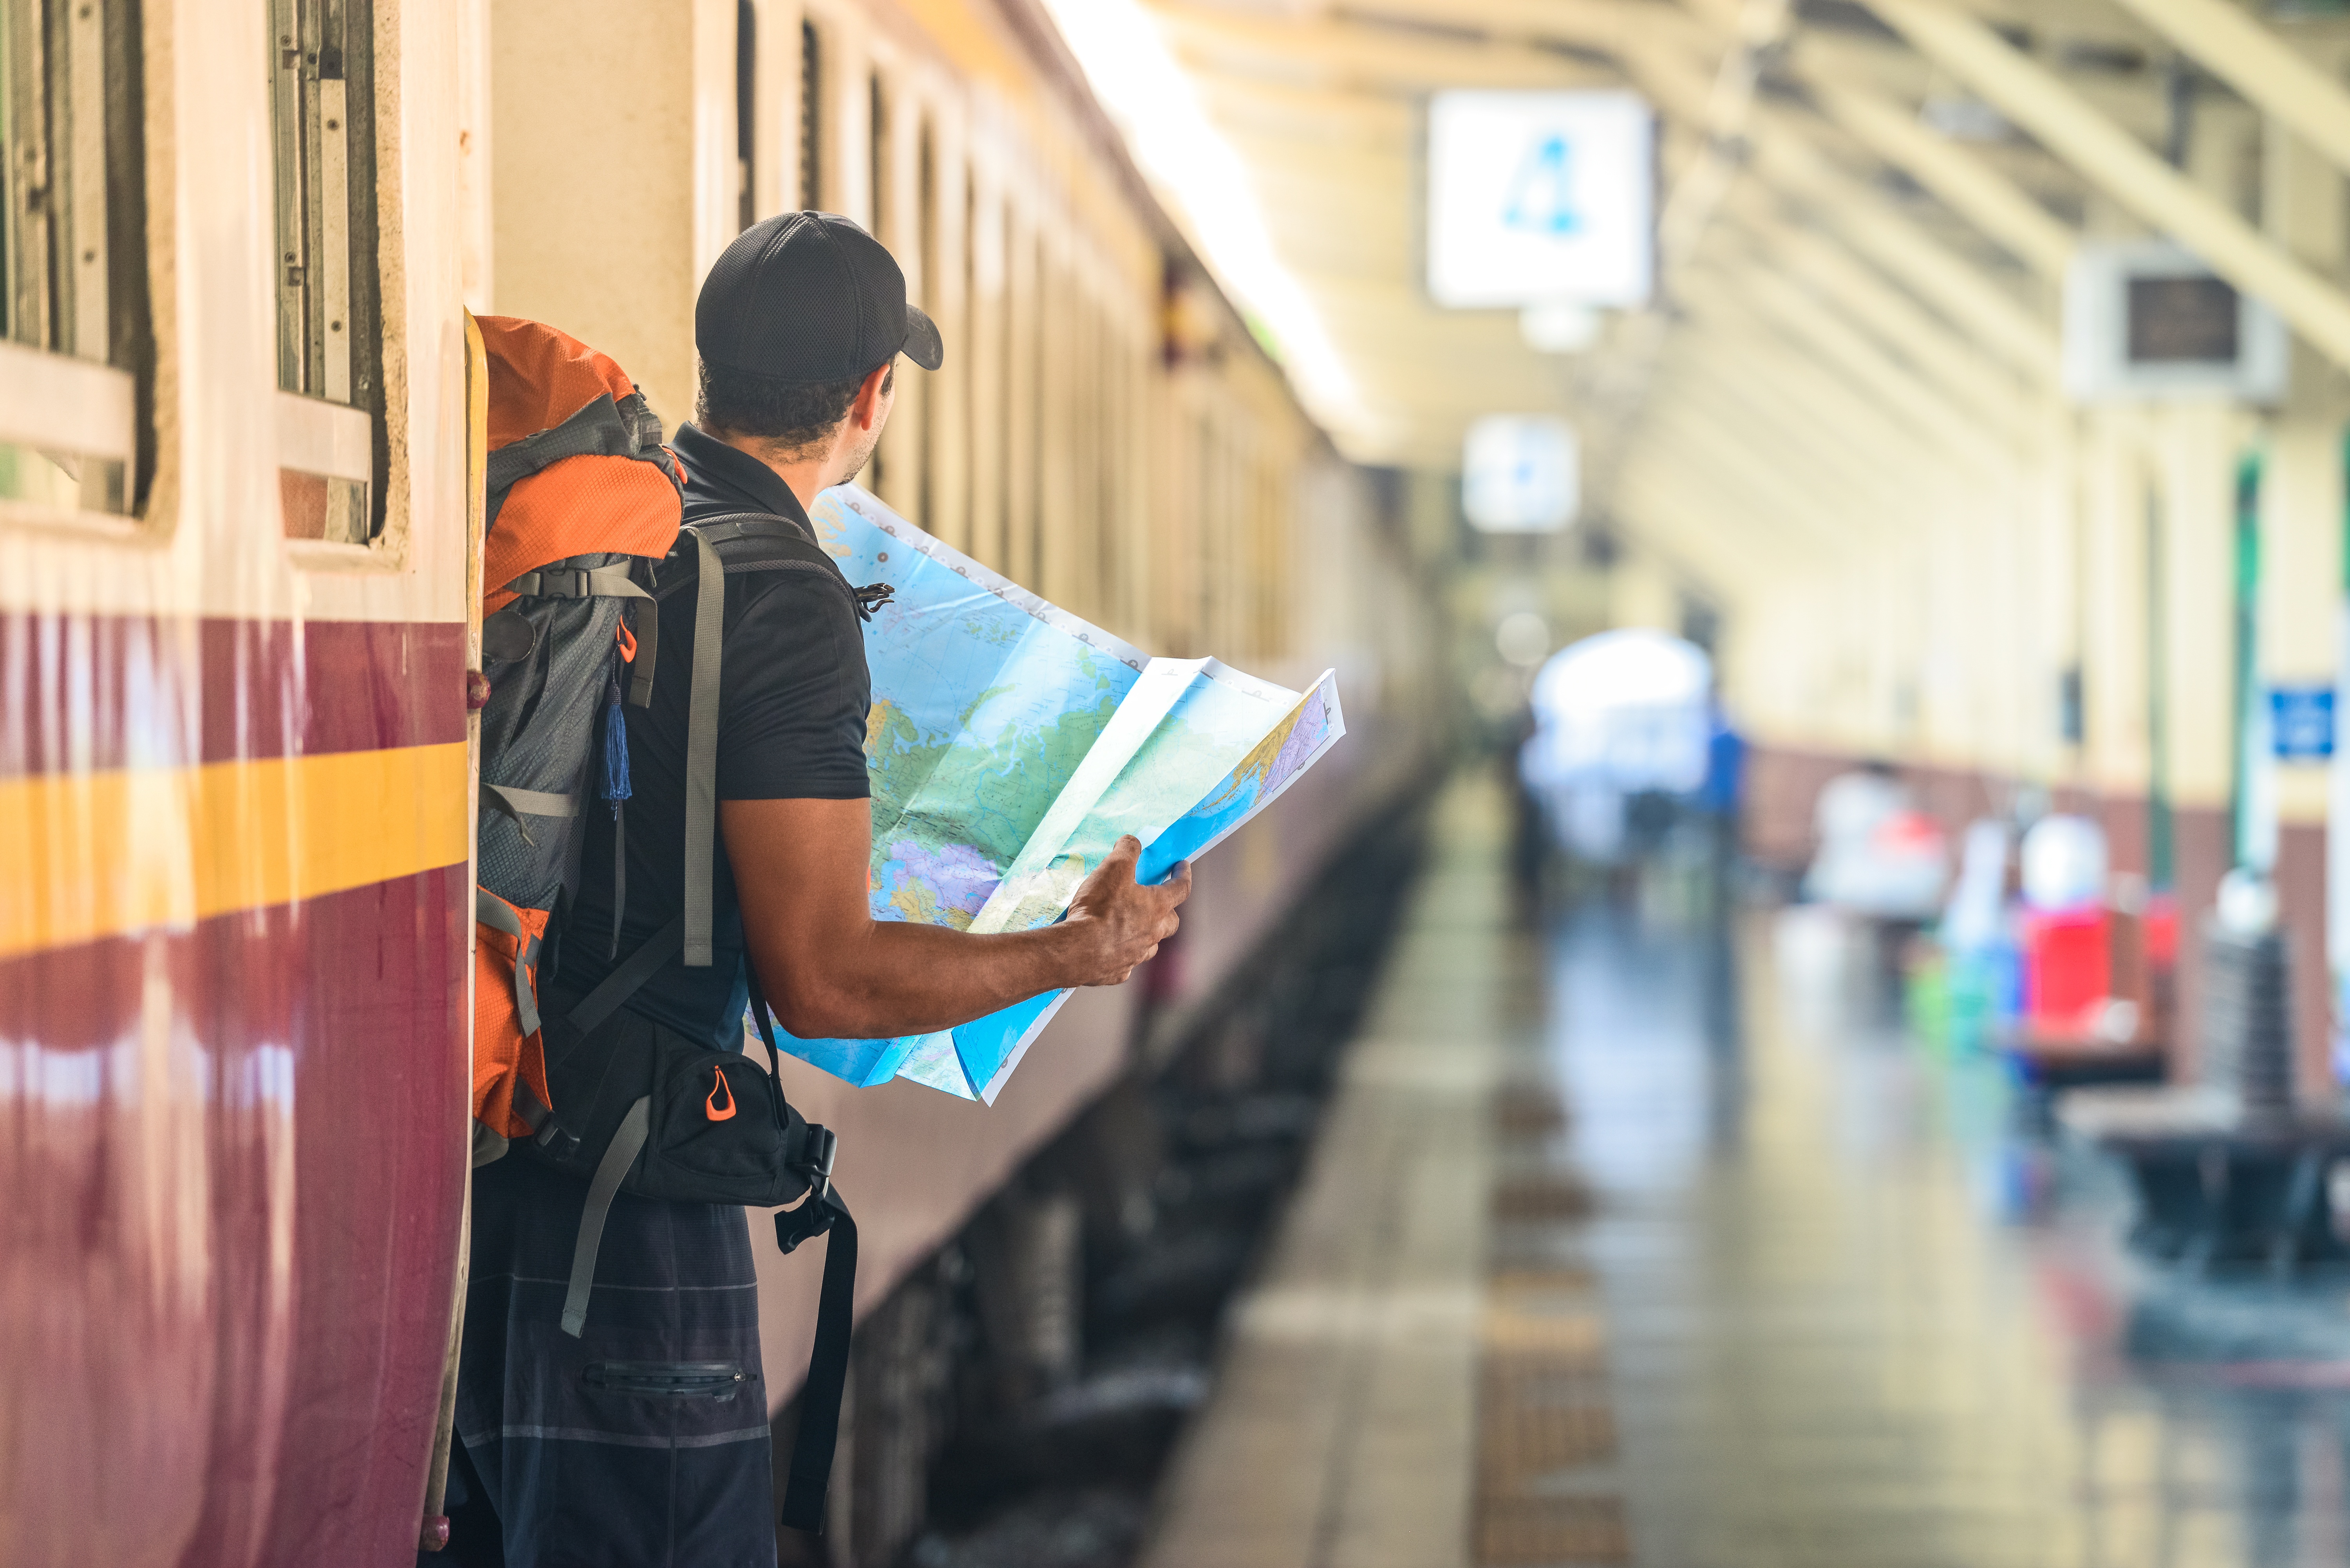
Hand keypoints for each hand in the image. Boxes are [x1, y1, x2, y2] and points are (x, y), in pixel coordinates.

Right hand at [1062, 836, 1190, 986]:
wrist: (1076, 950)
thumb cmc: (1099, 908)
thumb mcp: (1113, 867)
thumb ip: (1127, 850)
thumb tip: (1133, 842)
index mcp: (1156, 907)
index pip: (1181, 888)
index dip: (1183, 874)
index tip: (1182, 867)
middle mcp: (1152, 933)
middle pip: (1171, 922)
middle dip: (1167, 911)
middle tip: (1156, 902)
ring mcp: (1137, 955)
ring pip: (1150, 944)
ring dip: (1145, 934)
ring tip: (1130, 925)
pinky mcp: (1118, 971)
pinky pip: (1126, 962)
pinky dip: (1121, 953)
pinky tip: (1108, 948)